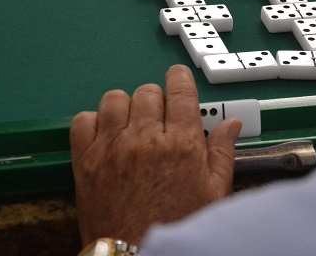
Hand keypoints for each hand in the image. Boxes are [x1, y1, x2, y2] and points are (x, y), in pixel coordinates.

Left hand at [70, 65, 241, 245]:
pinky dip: (94, 121)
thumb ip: (222, 153)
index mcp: (181, 145)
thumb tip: (232, 125)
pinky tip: (107, 135)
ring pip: (115, 99)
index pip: (180, 91)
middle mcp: (146, 140)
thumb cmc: (176, 226)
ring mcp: (113, 148)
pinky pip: (83, 120)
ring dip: (126, 106)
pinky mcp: (86, 160)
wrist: (135, 255)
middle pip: (148, 92)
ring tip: (133, 124)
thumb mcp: (213, 193)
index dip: (180, 78)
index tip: (178, 78)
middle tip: (160, 117)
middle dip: (157, 99)